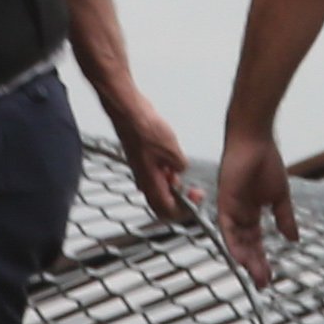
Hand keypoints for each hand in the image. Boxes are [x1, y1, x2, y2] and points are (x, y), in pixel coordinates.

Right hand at [107, 89, 193, 227]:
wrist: (129, 113)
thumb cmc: (144, 129)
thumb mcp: (173, 150)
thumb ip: (180, 165)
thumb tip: (181, 169)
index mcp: (151, 184)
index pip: (168, 211)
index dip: (184, 210)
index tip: (195, 199)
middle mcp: (144, 181)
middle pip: (163, 203)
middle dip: (180, 198)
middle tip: (192, 189)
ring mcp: (142, 171)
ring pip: (160, 187)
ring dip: (173, 182)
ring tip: (179, 167)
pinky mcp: (142, 160)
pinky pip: (156, 174)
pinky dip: (167, 171)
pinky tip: (172, 156)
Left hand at [215, 125, 297, 286]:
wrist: (255, 141)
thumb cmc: (266, 162)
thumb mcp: (280, 196)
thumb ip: (284, 218)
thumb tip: (293, 238)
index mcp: (252, 212)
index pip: (256, 242)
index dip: (262, 260)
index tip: (269, 277)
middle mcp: (239, 214)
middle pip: (246, 246)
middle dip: (255, 266)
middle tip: (263, 283)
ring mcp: (231, 209)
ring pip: (236, 241)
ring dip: (245, 259)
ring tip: (255, 276)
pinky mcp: (224, 202)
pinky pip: (226, 227)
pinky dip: (233, 243)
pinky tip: (240, 258)